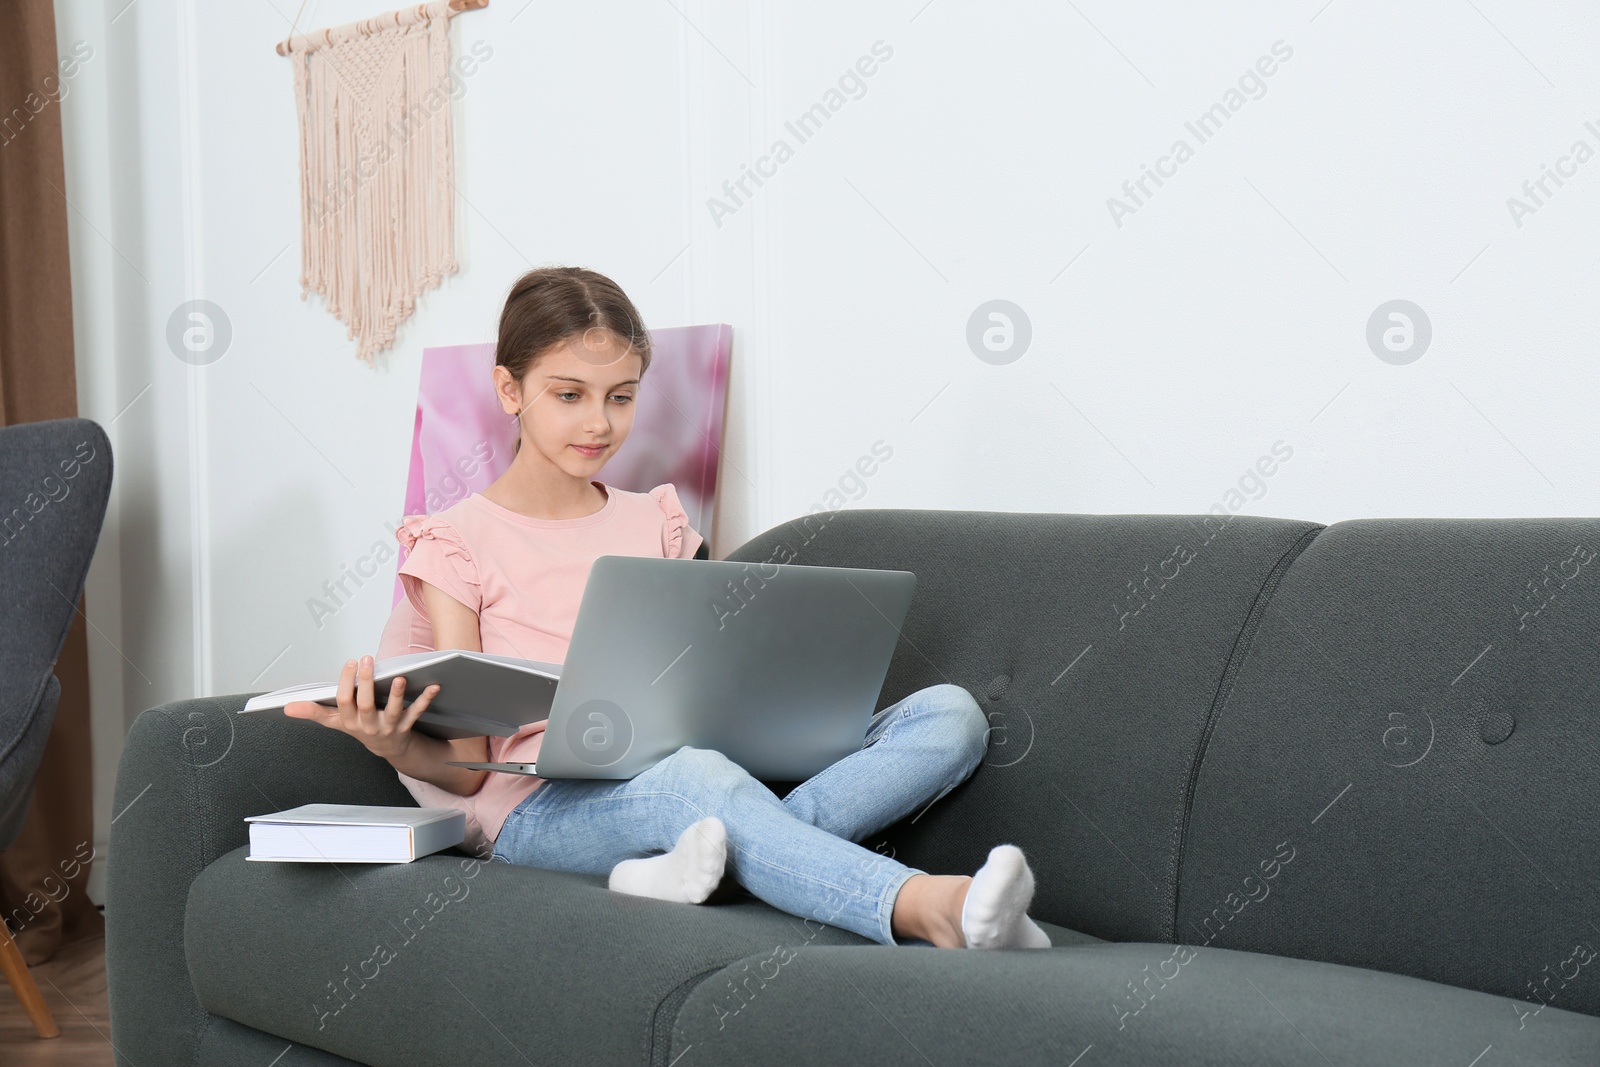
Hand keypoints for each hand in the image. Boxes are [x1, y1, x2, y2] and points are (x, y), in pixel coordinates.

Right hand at [283, 655, 440, 762]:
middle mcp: (368, 725)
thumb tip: (288, 707)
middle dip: (366, 682)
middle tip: (367, 659)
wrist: (389, 749)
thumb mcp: (336, 722)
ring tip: (398, 678)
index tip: (350, 662)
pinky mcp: (406, 727)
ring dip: (396, 695)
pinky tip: (433, 686)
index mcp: (349, 720)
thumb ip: (314, 712)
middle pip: (366, 704)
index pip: (344, 701)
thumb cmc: (360, 728)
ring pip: (392, 711)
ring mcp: (388, 727)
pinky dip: (425, 700)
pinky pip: (417, 713)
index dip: (345, 682)